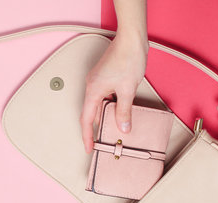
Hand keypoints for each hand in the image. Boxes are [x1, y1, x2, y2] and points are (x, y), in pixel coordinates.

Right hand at [79, 32, 148, 153]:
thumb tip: (123, 128)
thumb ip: (123, 111)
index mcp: (93, 90)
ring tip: (110, 130)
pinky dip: (107, 107)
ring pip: (97, 105)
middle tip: (100, 143)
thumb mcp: (127, 90)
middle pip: (90, 113)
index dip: (87, 136)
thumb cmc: (128, 59)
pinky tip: (117, 112)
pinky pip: (102, 97)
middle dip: (94, 129)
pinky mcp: (103, 77)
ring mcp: (97, 81)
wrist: (131, 38)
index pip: (86, 119)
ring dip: (102, 117)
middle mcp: (91, 86)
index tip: (89, 148)